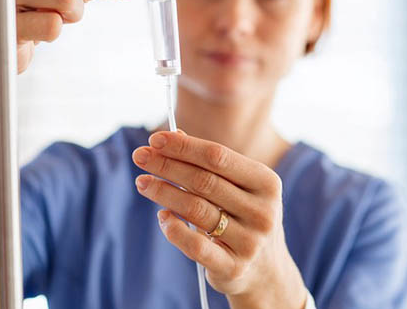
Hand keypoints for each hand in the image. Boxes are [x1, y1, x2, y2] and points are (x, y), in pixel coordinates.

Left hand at [131, 131, 307, 308]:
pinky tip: (162, 216)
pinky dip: (174, 229)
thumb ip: (209, 164)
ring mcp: (250, 241)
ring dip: (164, 193)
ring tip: (143, 183)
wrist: (266, 271)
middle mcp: (262, 211)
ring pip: (196, 210)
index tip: (155, 139)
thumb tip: (174, 135)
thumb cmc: (244, 218)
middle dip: (167, 166)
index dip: (184, 147)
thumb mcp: (237, 188)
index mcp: (267, 183)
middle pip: (204, 181)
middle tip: (139, 157)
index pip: (218, 157)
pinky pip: (196, 245)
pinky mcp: (233, 267)